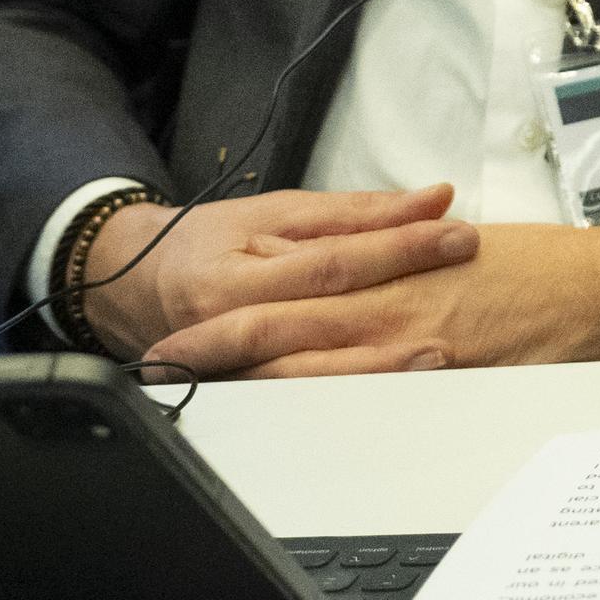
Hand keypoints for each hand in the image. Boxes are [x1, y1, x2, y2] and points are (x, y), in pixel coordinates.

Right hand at [66, 183, 474, 362]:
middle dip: (397, 315)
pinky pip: (301, 400)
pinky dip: (350, 395)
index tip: (456, 236)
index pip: (330, 262)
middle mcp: (229, 328)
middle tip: (461, 302)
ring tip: (439, 359)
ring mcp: (233, 373)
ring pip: (310, 377)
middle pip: (322, 323)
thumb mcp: (277, 211)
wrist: (137, 285)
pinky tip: (398, 392)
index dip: (397, 249)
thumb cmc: (212, 242)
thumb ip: (358, 211)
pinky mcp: (243, 396)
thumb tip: (434, 199)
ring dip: (377, 370)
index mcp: (236, 275)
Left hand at [141, 218, 599, 377]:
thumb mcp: (467, 257)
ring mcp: (419, 344)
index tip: (181, 331)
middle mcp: (397, 305)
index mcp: (398, 270)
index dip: (230, 314)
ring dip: (250, 382)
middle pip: (284, 328)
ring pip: (314, 365)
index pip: (294, 293)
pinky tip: (284, 424)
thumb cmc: (551, 270)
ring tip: (194, 396)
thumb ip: (410, 275)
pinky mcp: (450, 377)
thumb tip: (372, 292)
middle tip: (157, 365)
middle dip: (215, 348)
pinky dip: (319, 407)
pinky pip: (371, 396)